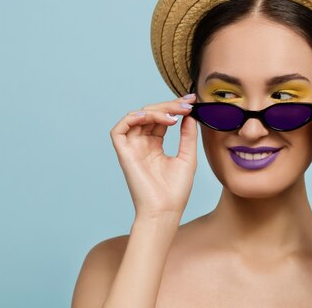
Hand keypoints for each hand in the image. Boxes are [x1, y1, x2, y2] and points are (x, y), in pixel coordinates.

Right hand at [109, 94, 197, 219]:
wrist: (166, 210)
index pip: (162, 119)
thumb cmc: (176, 190)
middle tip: (186, 104)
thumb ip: (188, 135)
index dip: (174, 107)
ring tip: (173, 115)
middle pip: (150, 115)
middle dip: (168, 106)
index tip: (192, 100)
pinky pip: (119, 130)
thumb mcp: (187, 157)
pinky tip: (150, 117)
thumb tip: (190, 115)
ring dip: (155, 111)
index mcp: (155, 146)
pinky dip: (132, 118)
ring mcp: (132, 148)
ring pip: (137, 117)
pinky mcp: (123, 154)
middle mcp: (142, 144)